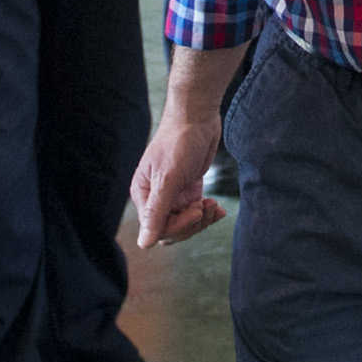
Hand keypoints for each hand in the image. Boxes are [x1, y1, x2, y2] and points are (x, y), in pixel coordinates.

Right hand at [130, 105, 225, 247]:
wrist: (197, 116)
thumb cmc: (178, 142)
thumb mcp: (167, 179)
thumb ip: (156, 213)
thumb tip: (144, 245)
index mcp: (143, 194)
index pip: (158, 228)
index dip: (178, 226)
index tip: (197, 210)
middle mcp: (156, 197)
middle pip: (172, 230)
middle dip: (192, 223)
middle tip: (206, 207)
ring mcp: (173, 194)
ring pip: (186, 223)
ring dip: (202, 219)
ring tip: (215, 206)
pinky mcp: (188, 189)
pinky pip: (196, 212)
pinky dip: (208, 213)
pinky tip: (218, 208)